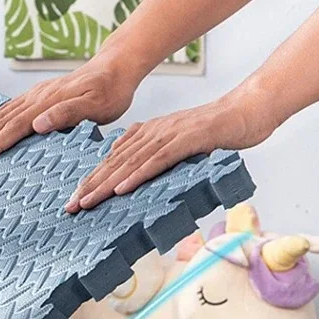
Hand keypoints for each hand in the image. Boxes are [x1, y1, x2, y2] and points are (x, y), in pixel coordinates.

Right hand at [0, 48, 142, 171]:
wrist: (116, 66)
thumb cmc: (111, 91)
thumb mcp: (96, 106)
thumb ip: (67, 114)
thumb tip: (37, 124)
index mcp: (46, 103)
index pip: (13, 128)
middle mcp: (35, 98)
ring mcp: (33, 96)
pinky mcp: (36, 96)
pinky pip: (5, 111)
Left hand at [68, 85, 276, 210]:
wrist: (249, 111)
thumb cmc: (216, 133)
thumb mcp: (179, 145)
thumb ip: (156, 156)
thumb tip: (133, 174)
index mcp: (148, 134)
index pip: (114, 160)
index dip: (92, 179)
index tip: (75, 199)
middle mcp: (153, 132)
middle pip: (115, 162)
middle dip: (90, 185)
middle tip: (70, 207)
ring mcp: (169, 135)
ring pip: (130, 163)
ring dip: (106, 184)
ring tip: (87, 202)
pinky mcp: (187, 140)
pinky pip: (157, 160)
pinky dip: (137, 175)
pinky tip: (121, 189)